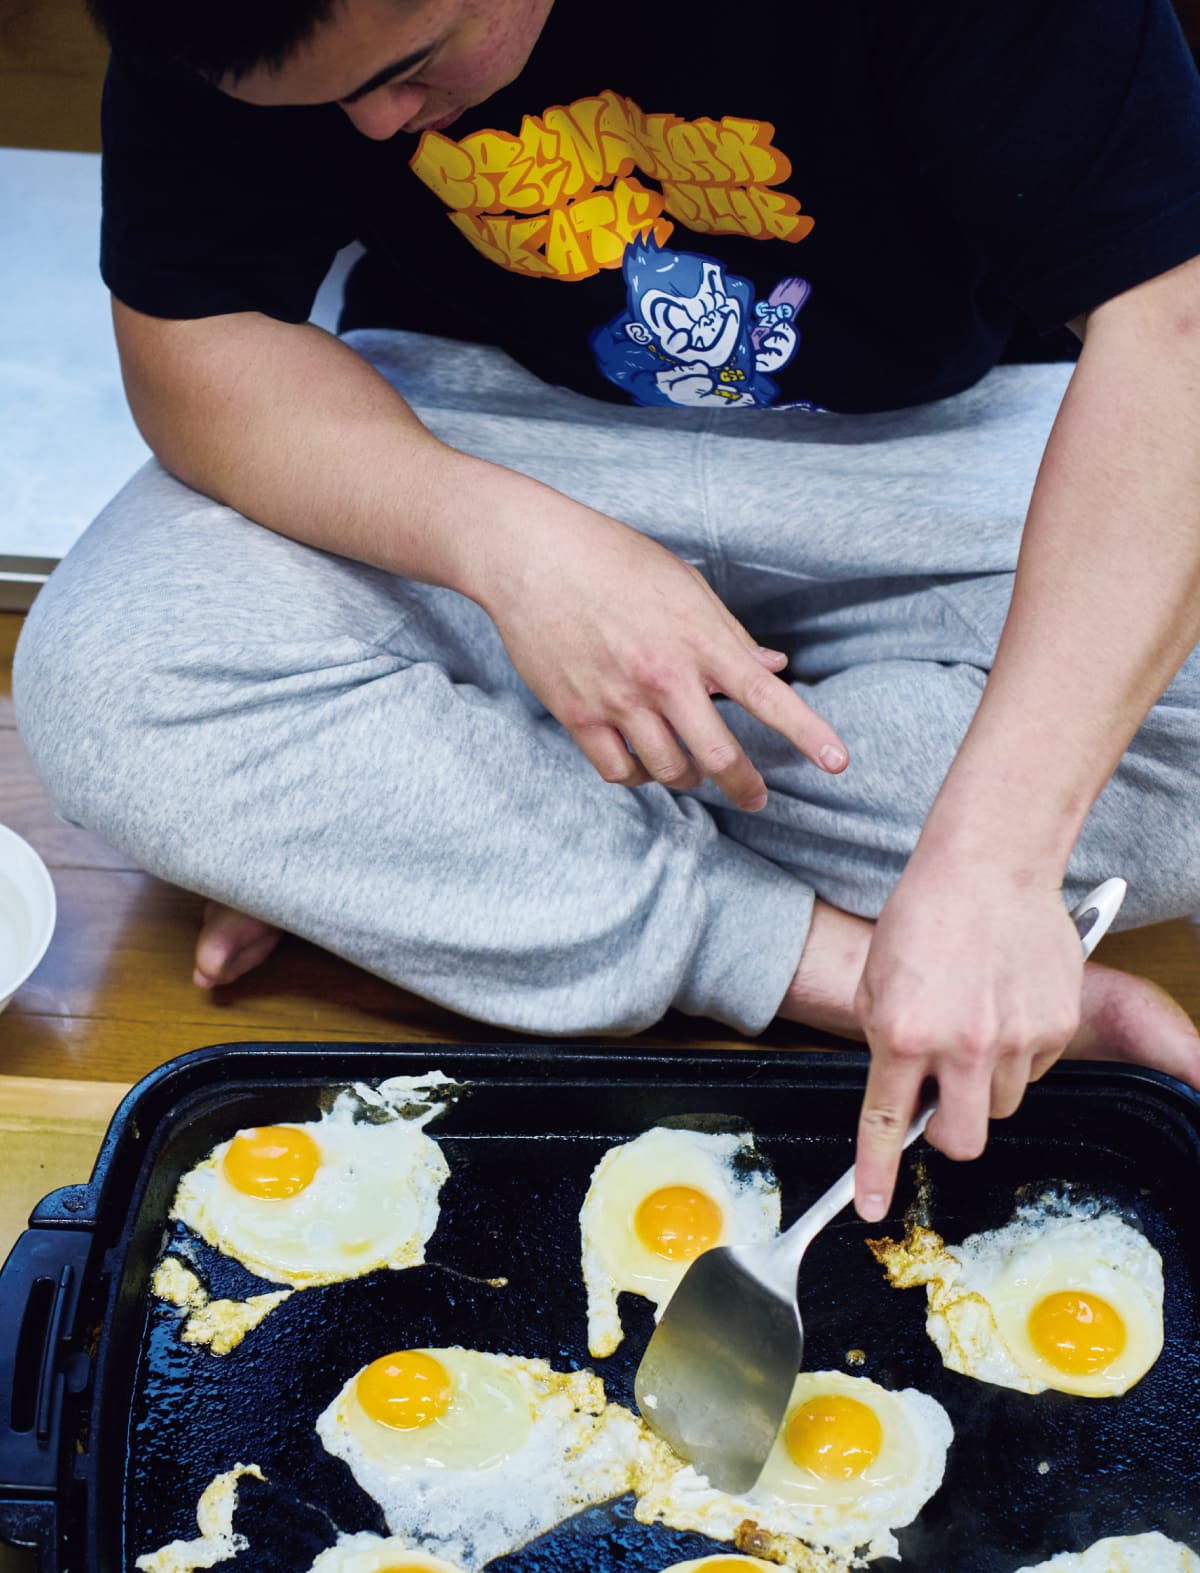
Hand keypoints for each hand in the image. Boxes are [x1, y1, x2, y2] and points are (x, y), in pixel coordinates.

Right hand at [479, 498, 847, 809]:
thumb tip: (773, 668)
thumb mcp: (684, 585)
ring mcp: (618, 700)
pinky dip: (638, 776)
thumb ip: (730, 634)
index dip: (807, 733)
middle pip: (718, 756)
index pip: (766, 696)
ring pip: (669, 771)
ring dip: (689, 779)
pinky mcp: (577, 715)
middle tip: (756, 796)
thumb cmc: (614, 561)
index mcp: (698, 639)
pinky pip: (619, 771)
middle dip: (745, 786)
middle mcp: (663, 676)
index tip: (839, 763)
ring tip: (692, 770)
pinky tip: (644, 764)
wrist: (533, 557)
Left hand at [852, 855, 1082, 1220]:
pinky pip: (1033, 1069)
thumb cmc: (924, 915)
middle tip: (941, 1102)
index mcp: (901, 1031)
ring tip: (974, 1027)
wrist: (987, 865)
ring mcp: (1012, 1038)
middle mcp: (959, 1043)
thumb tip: (899, 1094)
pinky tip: (1004, 1006)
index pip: (884, 1122)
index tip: (873, 1208)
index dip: (876, 1175)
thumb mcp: (877, 980)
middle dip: (948, 1133)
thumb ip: (886, 1042)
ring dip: (984, 1086)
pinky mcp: (1053, 1025)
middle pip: (962, 1140)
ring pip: (1000, 1106)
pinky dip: (1017, 1053)